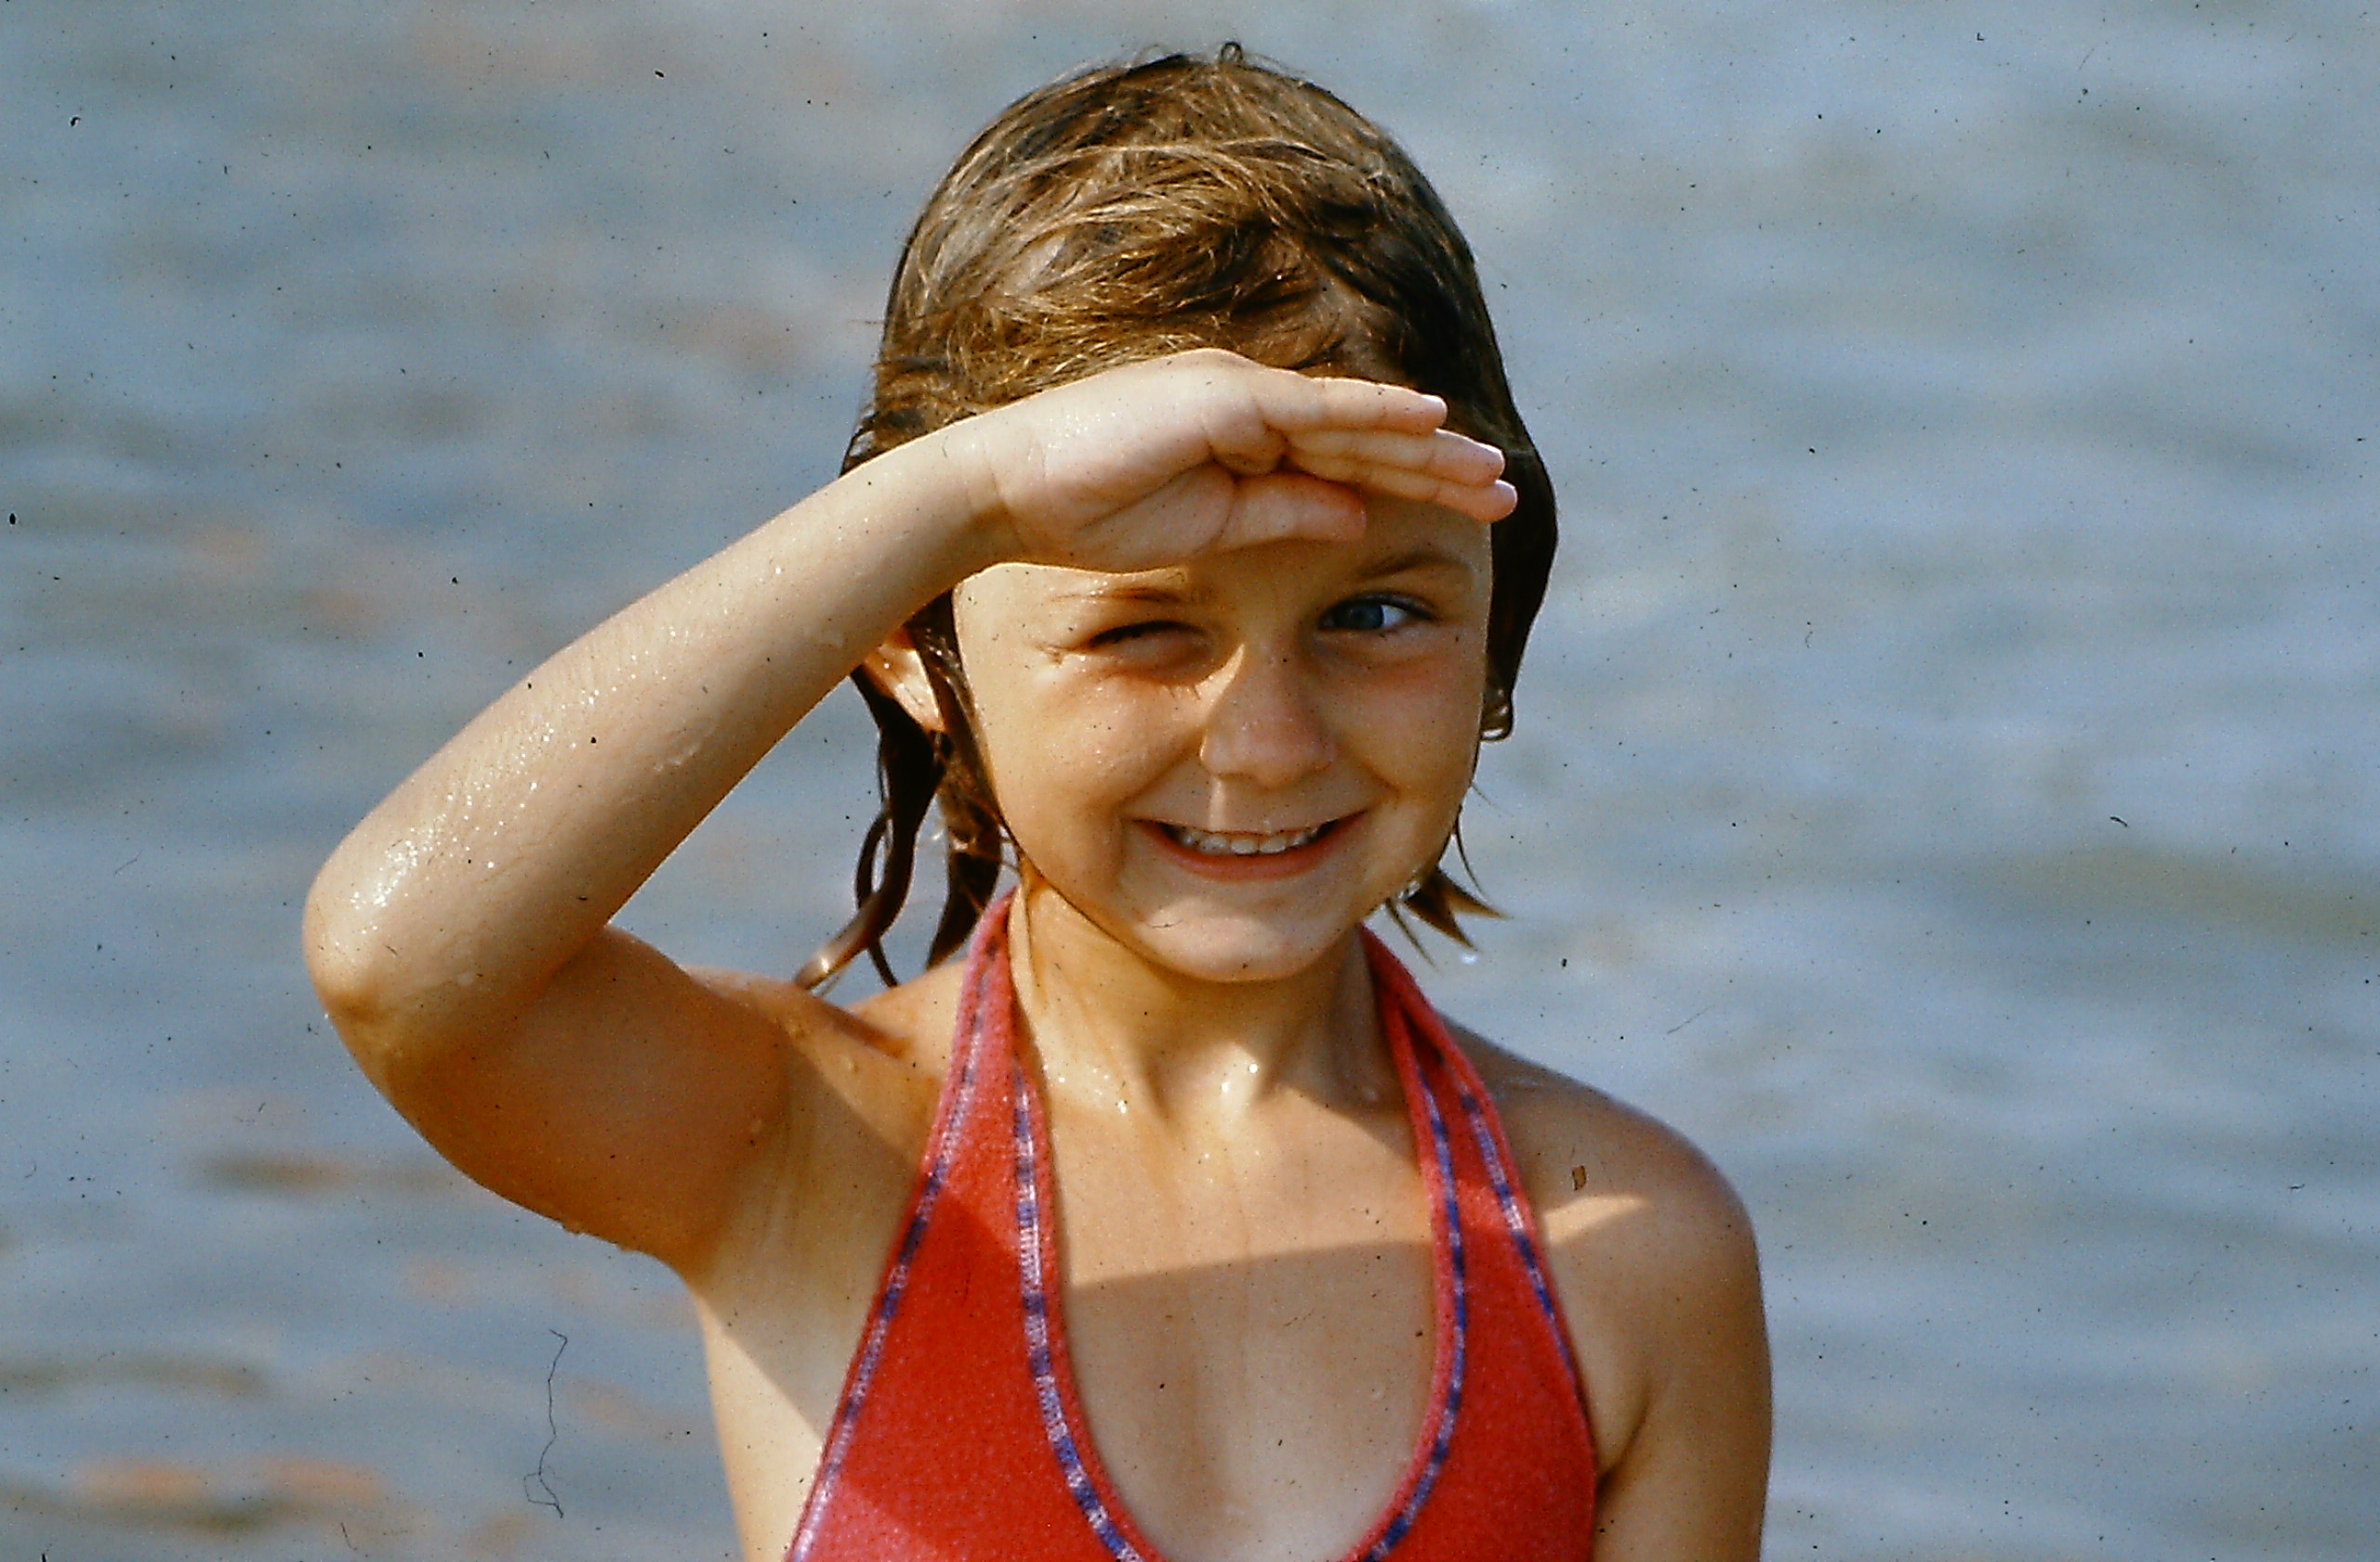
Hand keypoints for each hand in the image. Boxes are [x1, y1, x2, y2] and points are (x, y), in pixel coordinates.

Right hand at [946, 349, 1514, 574]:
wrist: (1005, 492)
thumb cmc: (1085, 517)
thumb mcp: (1209, 530)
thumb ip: (1283, 514)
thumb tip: (1357, 516)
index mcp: (1243, 435)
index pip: (1346, 459)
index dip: (1412, 483)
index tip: (1472, 508)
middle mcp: (1250, 402)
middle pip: (1367, 435)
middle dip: (1440, 465)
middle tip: (1507, 492)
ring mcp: (1238, 393)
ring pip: (1356, 420)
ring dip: (1429, 447)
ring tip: (1492, 472)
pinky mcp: (1224, 399)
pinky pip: (1316, 408)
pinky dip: (1375, 412)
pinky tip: (1430, 421)